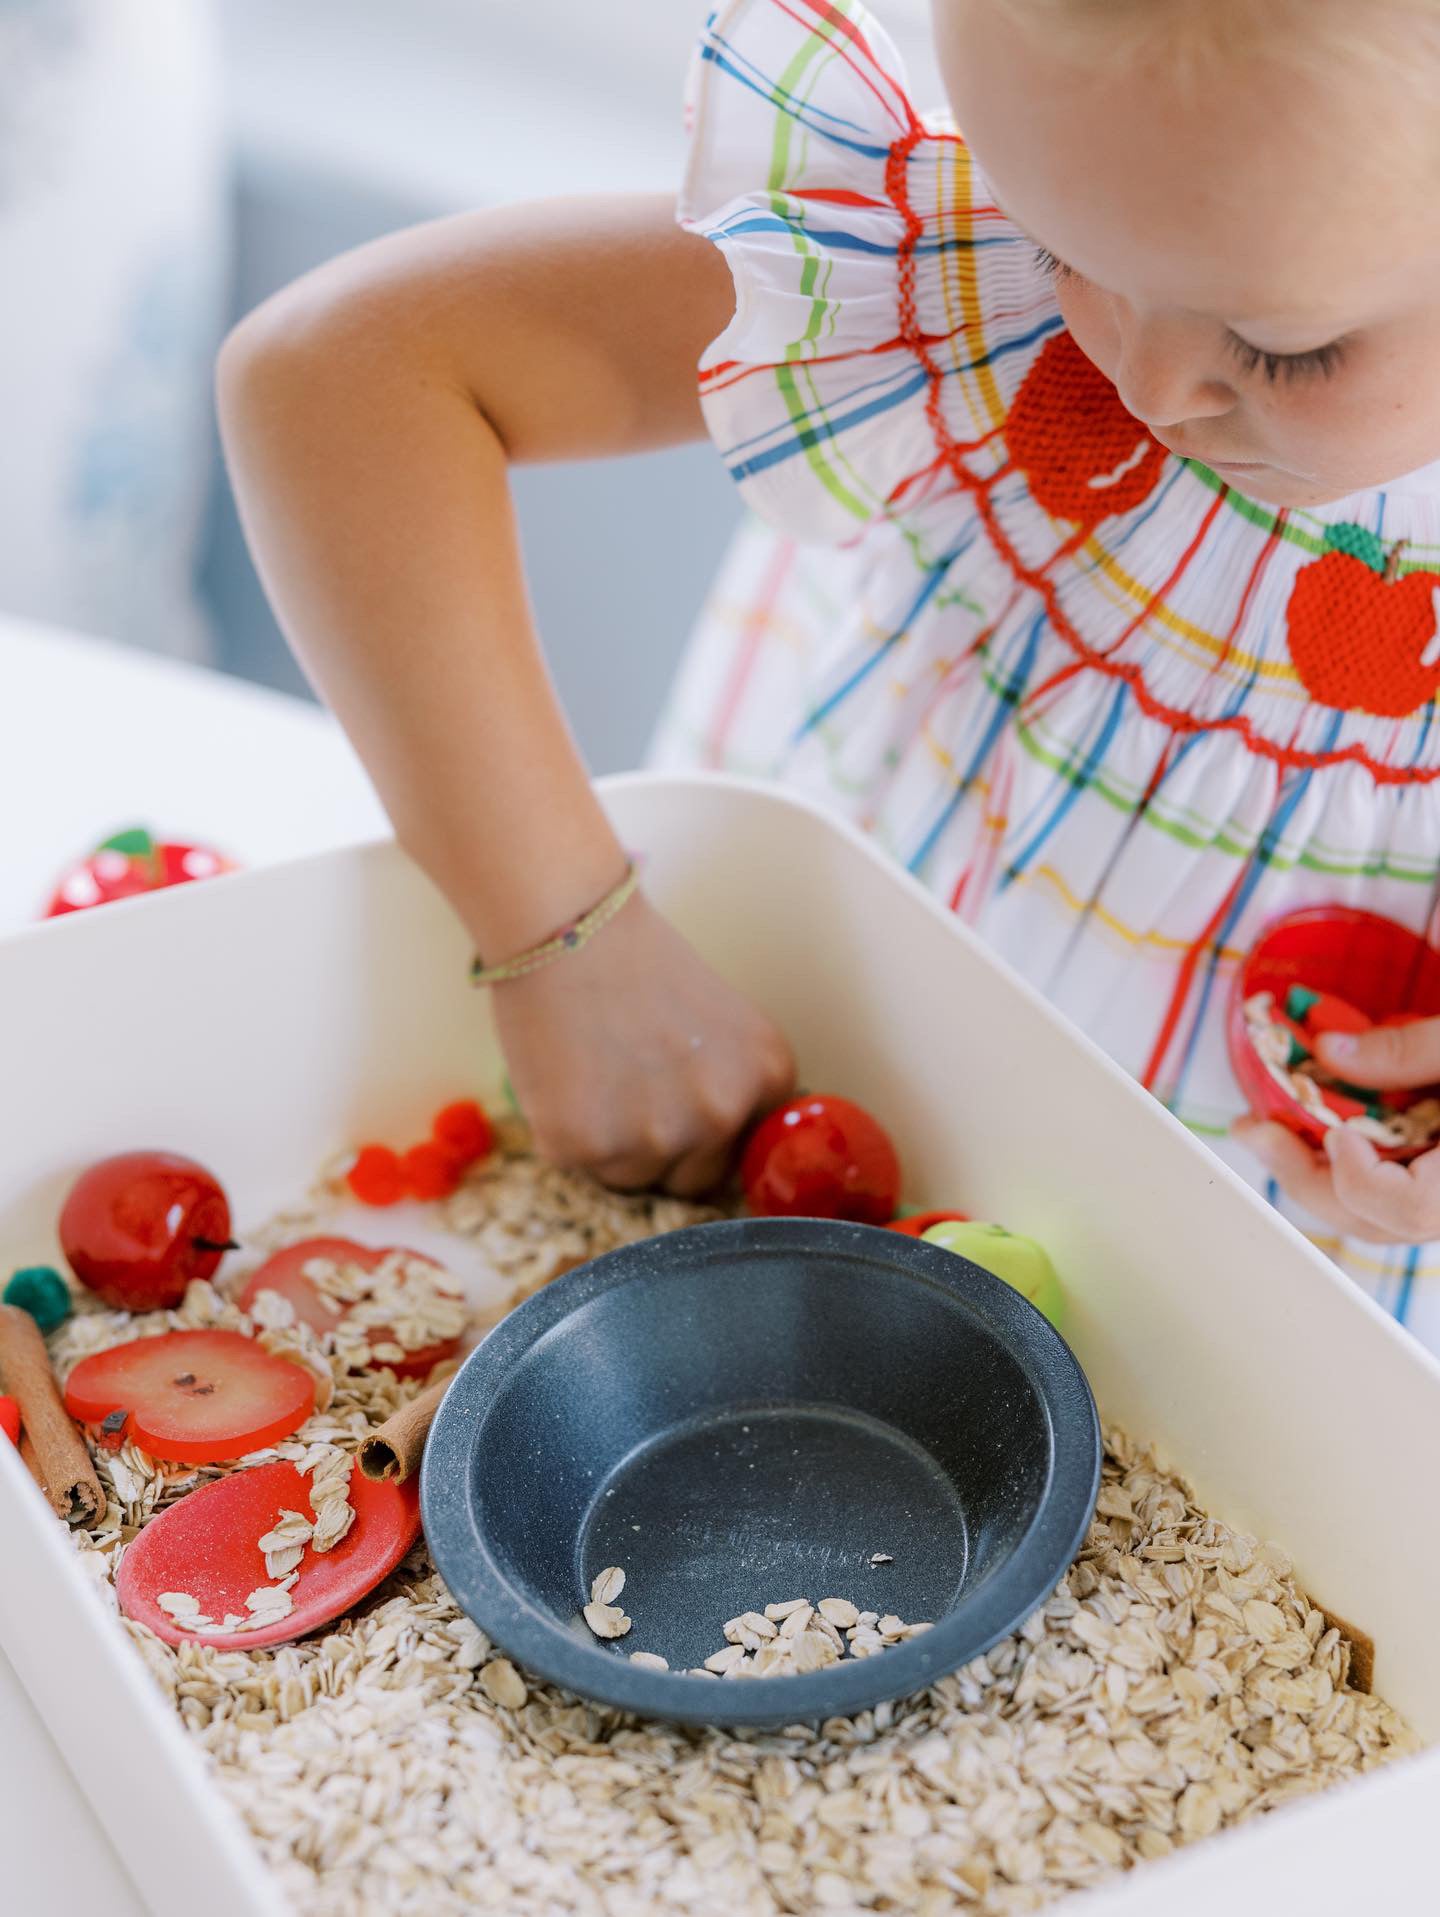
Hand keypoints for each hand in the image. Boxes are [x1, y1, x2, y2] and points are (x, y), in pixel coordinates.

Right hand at [492, 893, 795, 1197]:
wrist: (569, 925)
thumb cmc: (637, 960)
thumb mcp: (723, 1022)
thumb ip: (732, 1083)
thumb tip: (716, 1147)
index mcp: (767, 1076)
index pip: (741, 1152)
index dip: (703, 1136)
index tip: (673, 1107)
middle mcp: (722, 1114)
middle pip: (690, 1178)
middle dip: (659, 1148)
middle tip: (624, 1086)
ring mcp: (656, 1135)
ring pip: (631, 1177)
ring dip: (609, 1143)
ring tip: (593, 1072)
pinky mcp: (588, 1145)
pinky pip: (577, 1164)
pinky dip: (563, 1131)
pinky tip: (563, 1076)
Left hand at [1235, 1017, 1439, 1242]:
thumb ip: (1410, 1050)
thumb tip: (1328, 1052)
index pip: (1411, 1208)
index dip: (1363, 1178)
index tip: (1338, 1132)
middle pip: (1376, 1219)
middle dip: (1305, 1175)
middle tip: (1254, 1128)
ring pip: (1373, 1215)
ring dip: (1312, 1174)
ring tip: (1265, 1129)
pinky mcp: (1433, 1183)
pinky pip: (1382, 1193)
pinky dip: (1338, 1167)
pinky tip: (1307, 1132)